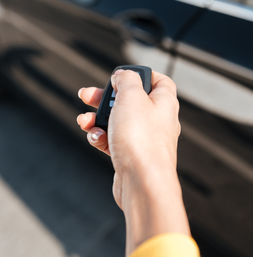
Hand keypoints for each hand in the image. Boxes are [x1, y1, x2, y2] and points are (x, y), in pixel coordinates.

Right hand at [77, 69, 189, 255]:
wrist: (142, 181)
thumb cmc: (141, 140)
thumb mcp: (131, 96)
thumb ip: (126, 80)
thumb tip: (123, 75)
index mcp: (164, 102)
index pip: (159, 81)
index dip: (141, 75)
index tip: (122, 75)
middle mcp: (157, 120)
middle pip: (130, 101)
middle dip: (105, 98)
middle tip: (87, 95)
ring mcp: (144, 139)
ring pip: (118, 122)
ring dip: (98, 119)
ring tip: (84, 121)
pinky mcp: (132, 156)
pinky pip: (113, 141)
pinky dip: (101, 138)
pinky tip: (95, 138)